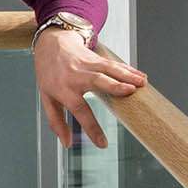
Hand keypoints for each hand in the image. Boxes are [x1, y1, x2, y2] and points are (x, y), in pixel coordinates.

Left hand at [34, 30, 146, 148]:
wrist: (50, 44)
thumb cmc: (49, 75)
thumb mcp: (46, 98)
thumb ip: (56, 121)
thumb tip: (66, 143)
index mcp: (63, 89)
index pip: (78, 110)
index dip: (91, 127)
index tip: (103, 143)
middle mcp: (75, 76)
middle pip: (96, 80)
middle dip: (113, 85)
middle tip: (130, 92)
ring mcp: (86, 65)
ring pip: (108, 69)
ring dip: (126, 75)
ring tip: (141, 83)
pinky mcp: (95, 58)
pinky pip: (113, 63)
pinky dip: (127, 69)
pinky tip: (140, 76)